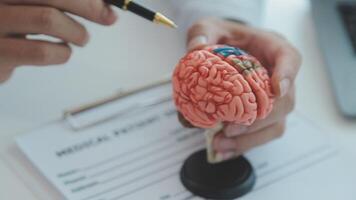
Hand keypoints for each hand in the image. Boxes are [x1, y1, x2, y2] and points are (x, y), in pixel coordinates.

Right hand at [0, 0, 117, 82]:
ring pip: (48, 19)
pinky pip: (41, 52)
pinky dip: (62, 53)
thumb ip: (60, 1)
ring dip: (77, 32)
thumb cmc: (14, 24)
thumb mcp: (32, 5)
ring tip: (82, 38)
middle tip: (108, 18)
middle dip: (88, 6)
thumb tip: (104, 6)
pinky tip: (62, 52)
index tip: (107, 4)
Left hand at [185, 18, 300, 159]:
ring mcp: (273, 100)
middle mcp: (279, 77)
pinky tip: (222, 150)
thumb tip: (196, 50)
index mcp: (274, 49)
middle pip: (284, 102)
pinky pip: (260, 135)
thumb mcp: (211, 27)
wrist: (226, 49)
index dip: (287, 75)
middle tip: (230, 128)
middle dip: (259, 120)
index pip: (290, 60)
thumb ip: (203, 33)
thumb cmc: (226, 36)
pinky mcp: (261, 116)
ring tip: (220, 144)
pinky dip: (242, 145)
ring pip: (275, 125)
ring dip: (249, 139)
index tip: (277, 89)